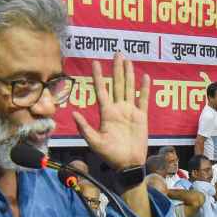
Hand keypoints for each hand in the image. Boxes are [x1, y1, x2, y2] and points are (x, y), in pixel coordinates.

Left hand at [72, 53, 150, 170]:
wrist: (128, 163)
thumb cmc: (110, 155)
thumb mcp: (94, 142)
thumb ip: (85, 127)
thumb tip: (73, 113)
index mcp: (106, 113)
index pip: (101, 90)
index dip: (98, 76)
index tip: (95, 62)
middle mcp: (118, 109)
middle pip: (117, 84)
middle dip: (116, 69)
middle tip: (117, 53)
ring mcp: (130, 111)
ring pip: (129, 88)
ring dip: (129, 74)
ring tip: (128, 60)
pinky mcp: (141, 117)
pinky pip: (143, 100)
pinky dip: (144, 89)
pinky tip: (144, 77)